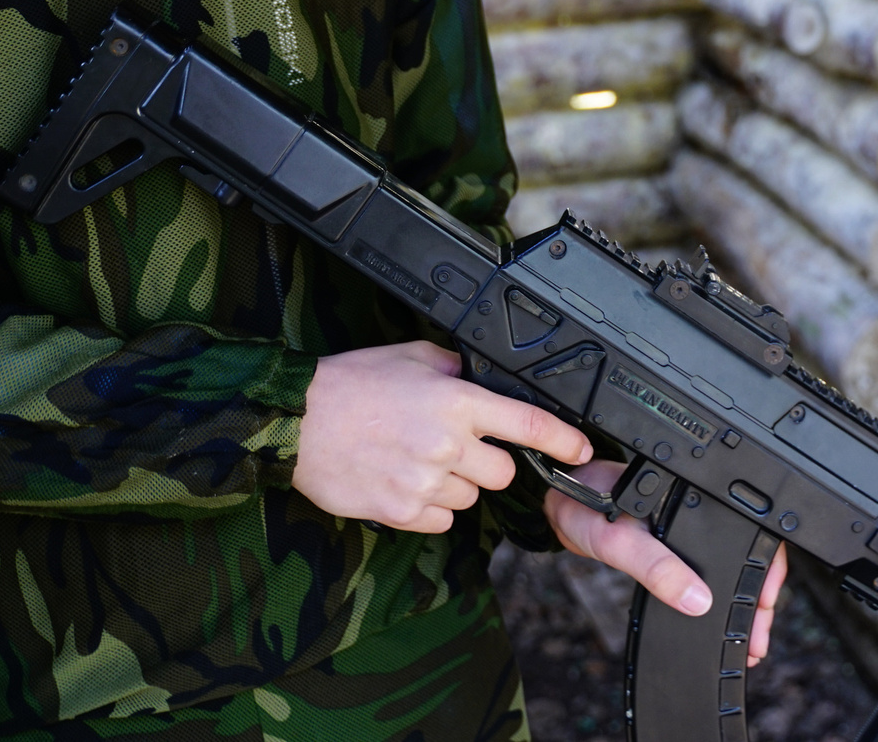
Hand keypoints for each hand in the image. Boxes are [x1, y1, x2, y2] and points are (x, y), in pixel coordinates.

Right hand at [291, 340, 591, 532]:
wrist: (295, 421)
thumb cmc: (350, 384)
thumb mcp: (413, 356)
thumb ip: (458, 369)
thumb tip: (485, 377)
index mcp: (457, 401)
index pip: (529, 425)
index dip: (565, 441)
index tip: (582, 450)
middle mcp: (448, 445)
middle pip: (503, 472)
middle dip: (488, 463)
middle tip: (455, 447)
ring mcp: (425, 482)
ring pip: (470, 498)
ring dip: (455, 485)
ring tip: (417, 460)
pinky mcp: (400, 512)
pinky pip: (440, 521)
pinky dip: (429, 508)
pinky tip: (404, 481)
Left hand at [545, 463, 791, 662]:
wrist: (560, 499)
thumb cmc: (586, 506)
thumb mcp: (620, 541)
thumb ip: (655, 568)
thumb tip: (696, 600)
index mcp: (700, 496)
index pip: (754, 533)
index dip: (767, 575)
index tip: (764, 612)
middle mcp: (704, 505)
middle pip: (753, 551)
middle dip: (760, 599)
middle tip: (756, 641)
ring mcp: (695, 519)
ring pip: (737, 559)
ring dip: (746, 598)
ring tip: (747, 637)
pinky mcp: (682, 533)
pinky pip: (715, 562)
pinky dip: (726, 591)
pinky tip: (723, 614)